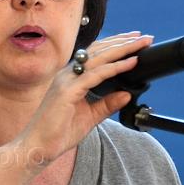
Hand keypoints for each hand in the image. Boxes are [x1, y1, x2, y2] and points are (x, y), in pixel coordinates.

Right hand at [11, 32, 152, 172]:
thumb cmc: (58, 132)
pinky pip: (96, 75)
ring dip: (123, 49)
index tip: (135, 41)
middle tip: (145, 37)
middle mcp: (67, 74)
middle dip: (123, 42)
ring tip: (142, 44)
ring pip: (99, 58)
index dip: (115, 46)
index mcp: (70, 78)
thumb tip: (127, 94)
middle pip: (99, 51)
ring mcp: (66, 81)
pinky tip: (130, 63)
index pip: (95, 55)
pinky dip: (115, 67)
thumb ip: (107, 104)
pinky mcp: (68, 91)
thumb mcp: (90, 116)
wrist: (38, 147)